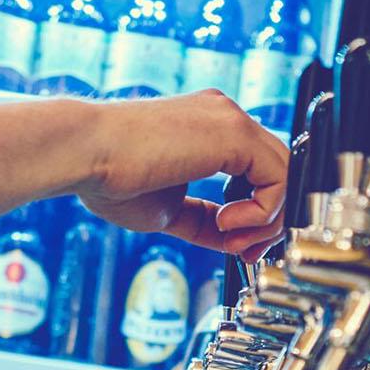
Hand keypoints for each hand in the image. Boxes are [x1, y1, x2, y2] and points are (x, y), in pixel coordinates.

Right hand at [75, 90, 288, 261]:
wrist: (85, 154)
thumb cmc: (107, 177)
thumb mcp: (166, 209)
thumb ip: (203, 220)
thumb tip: (232, 241)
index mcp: (205, 129)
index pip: (253, 173)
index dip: (253, 216)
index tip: (236, 247)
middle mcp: (223, 117)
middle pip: (276, 172)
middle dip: (268, 223)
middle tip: (243, 252)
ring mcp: (230, 120)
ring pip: (285, 174)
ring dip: (266, 222)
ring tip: (233, 240)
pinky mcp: (234, 132)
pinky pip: (279, 178)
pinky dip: (263, 212)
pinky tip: (229, 224)